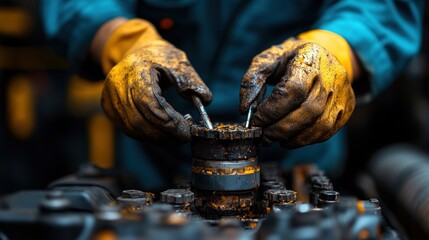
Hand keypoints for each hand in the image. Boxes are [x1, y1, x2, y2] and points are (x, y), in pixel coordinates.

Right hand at [101, 41, 211, 144]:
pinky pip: (130, 129)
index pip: (152, 104)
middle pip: (141, 122)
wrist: (133, 52)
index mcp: (134, 71)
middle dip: (166, 134)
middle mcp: (117, 87)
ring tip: (177, 134)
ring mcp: (110, 99)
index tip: (189, 131)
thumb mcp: (178, 61)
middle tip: (186, 137)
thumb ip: (191, 80)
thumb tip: (205, 99)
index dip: (171, 123)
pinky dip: (149, 134)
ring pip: (134, 129)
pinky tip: (164, 132)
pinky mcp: (109, 109)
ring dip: (158, 137)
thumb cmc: (157, 56)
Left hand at [240, 38, 354, 147]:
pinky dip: (306, 140)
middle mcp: (331, 76)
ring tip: (275, 139)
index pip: (293, 90)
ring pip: (319, 125)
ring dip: (293, 138)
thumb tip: (245, 108)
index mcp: (310, 58)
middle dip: (280, 129)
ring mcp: (342, 94)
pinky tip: (290, 138)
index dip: (272, 110)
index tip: (256, 120)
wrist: (325, 53)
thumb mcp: (269, 59)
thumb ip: (252, 79)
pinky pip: (327, 131)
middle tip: (262, 136)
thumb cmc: (291, 58)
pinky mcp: (346, 108)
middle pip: (307, 111)